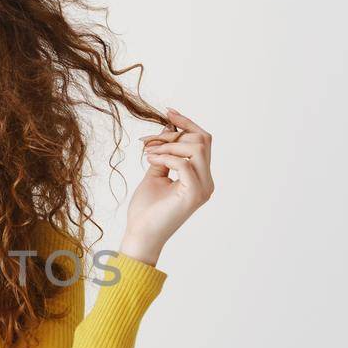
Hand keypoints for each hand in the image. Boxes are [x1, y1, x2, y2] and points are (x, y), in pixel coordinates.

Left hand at [121, 106, 215, 264]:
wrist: (140, 235)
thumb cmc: (146, 209)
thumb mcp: (155, 174)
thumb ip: (164, 154)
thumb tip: (167, 129)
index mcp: (200, 177)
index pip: (202, 141)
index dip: (187, 124)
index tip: (168, 112)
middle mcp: (206, 181)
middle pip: (202, 140)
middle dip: (174, 134)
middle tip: (149, 142)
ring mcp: (203, 188)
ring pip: (197, 148)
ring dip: (169, 145)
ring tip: (149, 153)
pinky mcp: (194, 195)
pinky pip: (185, 164)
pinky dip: (166, 157)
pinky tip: (151, 161)